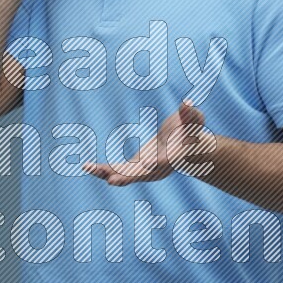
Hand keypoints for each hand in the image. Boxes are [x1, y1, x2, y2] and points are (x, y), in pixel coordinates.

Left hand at [82, 99, 213, 185]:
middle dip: (126, 177)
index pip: (165, 161)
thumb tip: (187, 101)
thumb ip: (191, 113)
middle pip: (141, 174)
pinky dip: (103, 170)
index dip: (157, 163)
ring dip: (106, 173)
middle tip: (112, 180)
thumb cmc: (191, 131)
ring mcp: (145, 170)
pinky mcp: (135, 167)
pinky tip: (87, 166)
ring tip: (88, 167)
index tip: (149, 164)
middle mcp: (157, 168)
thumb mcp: (194, 121)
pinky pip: (118, 171)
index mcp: (173, 157)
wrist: (186, 147)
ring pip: (125, 175)